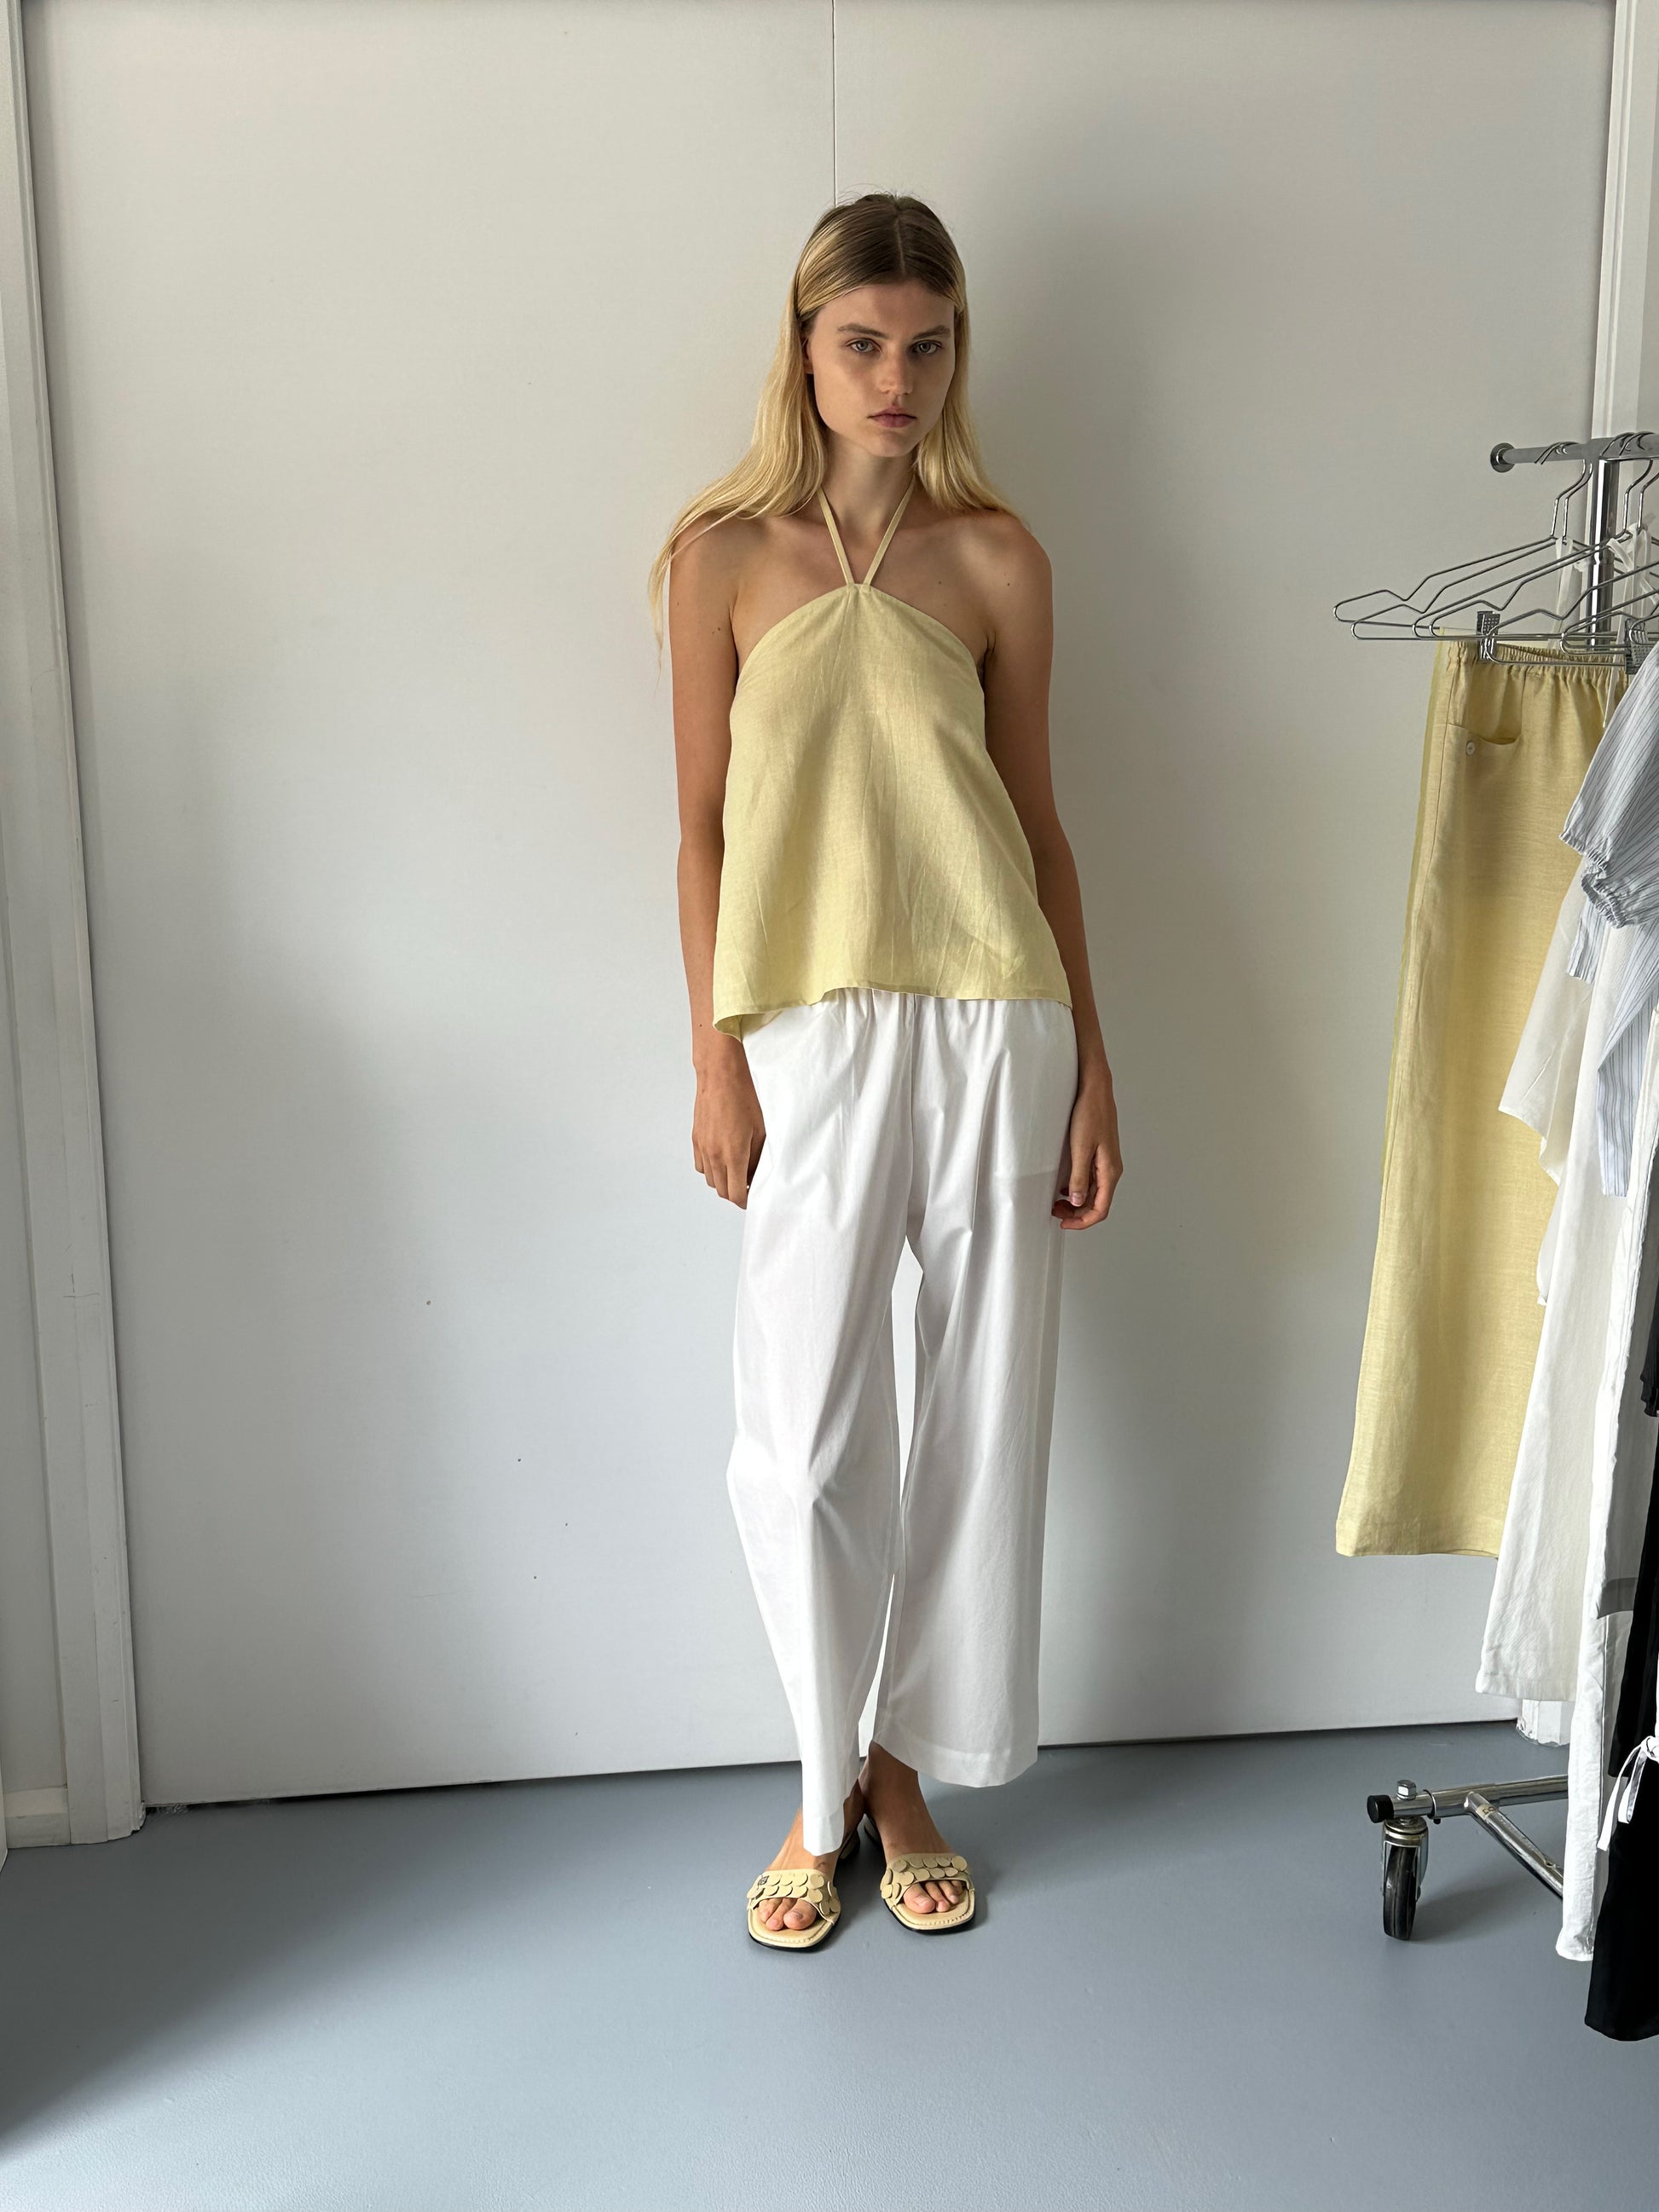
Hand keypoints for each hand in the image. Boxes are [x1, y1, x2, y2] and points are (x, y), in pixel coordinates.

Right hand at [692, 1040, 765, 1207]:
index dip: (745, 1200)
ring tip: (737, 1172)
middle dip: (735, 1193)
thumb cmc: (744, 1097)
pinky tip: (722, 1159)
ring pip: (710, 1180)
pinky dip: (711, 1170)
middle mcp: (714, 1154)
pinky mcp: (696, 1139)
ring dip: (723, 1181)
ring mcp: (702, 1147)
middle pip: (722, 1190)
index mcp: (733, 1154)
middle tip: (748, 1185)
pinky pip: (701, 1166)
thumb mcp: (760, 1129)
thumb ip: (758, 1157)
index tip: (753, 1197)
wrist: (720, 1075)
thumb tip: (756, 1174)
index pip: (735, 1193)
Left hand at [1053, 1066, 1120, 1229]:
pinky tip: (1064, 1186)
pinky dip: (1078, 1188)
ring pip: (1094, 1193)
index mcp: (1110, 1171)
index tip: (1064, 1223)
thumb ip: (1079, 1178)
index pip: (1100, 1209)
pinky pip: (1091, 1180)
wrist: (1095, 1090)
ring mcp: (1106, 1163)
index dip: (1082, 1221)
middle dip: (1077, 1213)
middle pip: (1097, 1203)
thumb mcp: (1080, 1148)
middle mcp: (1111, 1170)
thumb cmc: (1090, 1114)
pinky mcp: (1100, 1155)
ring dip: (1077, 1202)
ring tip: (1057, 1202)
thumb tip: (1077, 1202)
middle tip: (1055, 1212)